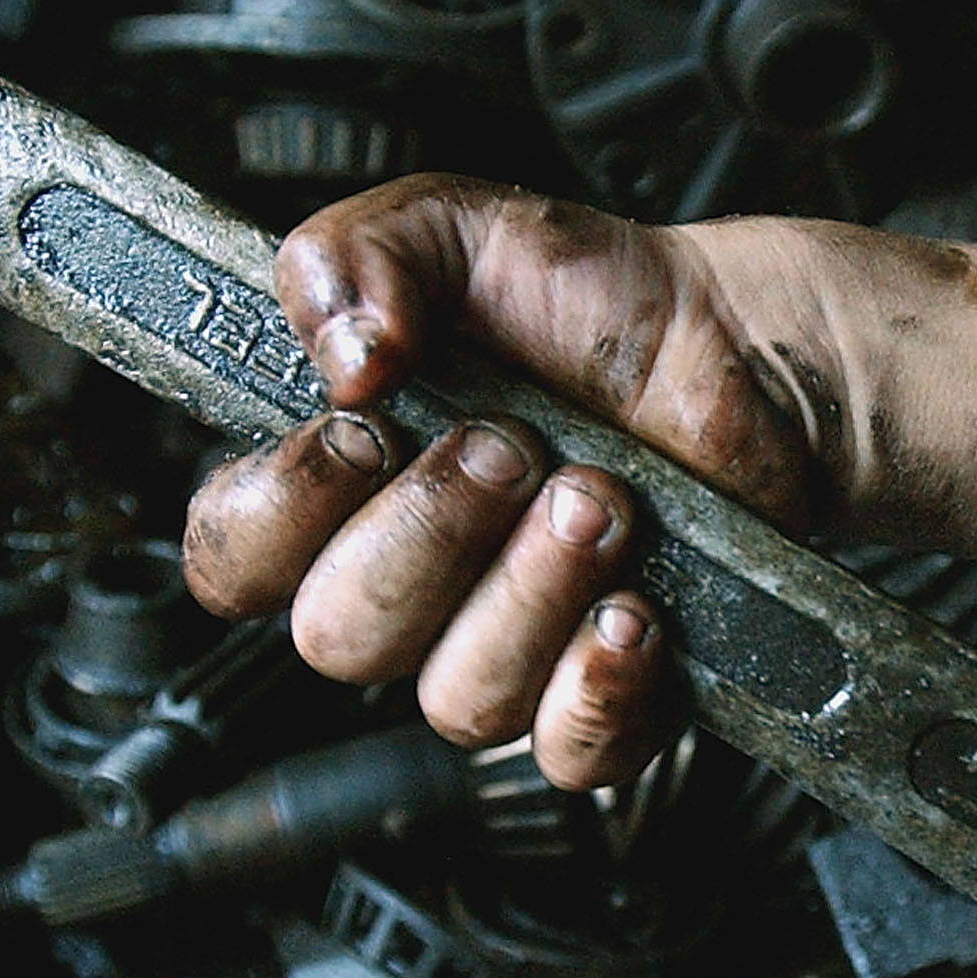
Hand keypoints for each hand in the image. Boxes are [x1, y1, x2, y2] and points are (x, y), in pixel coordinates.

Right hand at [181, 176, 836, 787]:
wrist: (743, 348)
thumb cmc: (593, 302)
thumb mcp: (455, 225)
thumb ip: (356, 256)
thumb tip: (343, 353)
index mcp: (339, 484)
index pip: (233, 557)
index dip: (278, 514)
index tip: (358, 434)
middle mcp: (408, 582)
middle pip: (339, 637)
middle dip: (430, 533)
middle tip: (511, 447)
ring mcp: (501, 649)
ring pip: (458, 697)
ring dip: (532, 587)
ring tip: (603, 496)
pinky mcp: (601, 698)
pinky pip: (564, 751)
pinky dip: (595, 689)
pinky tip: (634, 612)